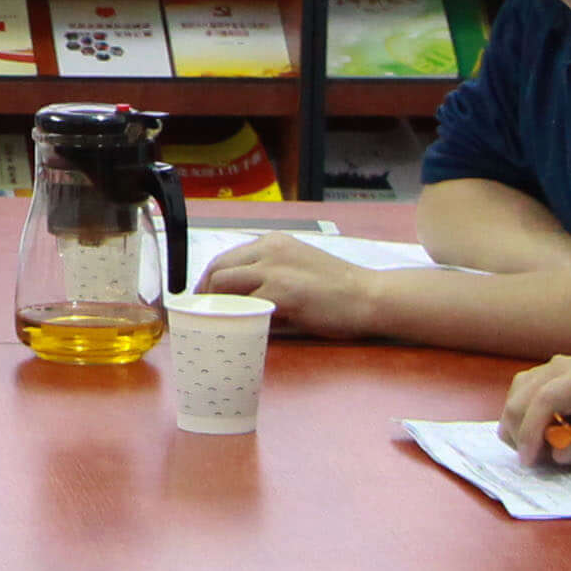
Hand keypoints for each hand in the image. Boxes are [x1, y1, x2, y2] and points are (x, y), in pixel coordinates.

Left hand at [194, 234, 383, 342]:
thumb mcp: (298, 270)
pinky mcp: (282, 291)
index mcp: (274, 242)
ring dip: (214, 303)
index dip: (209, 280)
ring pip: (224, 282)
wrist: (368, 296)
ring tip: (215, 322)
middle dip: (203, 292)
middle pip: (218, 267)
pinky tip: (233, 328)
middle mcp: (270, 249)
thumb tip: (237, 301)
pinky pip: (244, 303)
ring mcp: (275, 269)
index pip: (227, 257)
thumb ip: (269, 278)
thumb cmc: (338, 290)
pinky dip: (234, 315)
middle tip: (201, 315)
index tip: (203, 299)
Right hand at [500, 354, 570, 464]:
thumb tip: (556, 451)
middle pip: (522, 397)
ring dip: (518, 428)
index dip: (531, 431)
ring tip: (543, 447)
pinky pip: (517, 396)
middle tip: (538, 460)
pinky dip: (521, 420)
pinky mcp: (541, 375)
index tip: (529, 460)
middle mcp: (563, 366)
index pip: (546, 399)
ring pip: (514, 397)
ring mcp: (549, 368)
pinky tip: (538, 435)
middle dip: (521, 434)